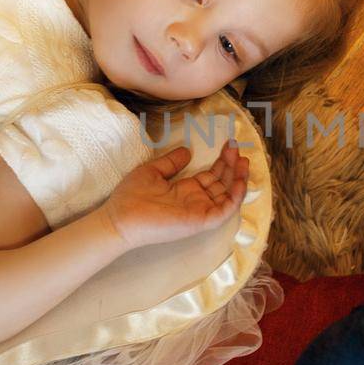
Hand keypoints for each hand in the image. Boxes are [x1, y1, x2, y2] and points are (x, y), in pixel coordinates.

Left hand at [98, 140, 248, 249]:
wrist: (120, 217)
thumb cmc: (131, 196)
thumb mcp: (153, 171)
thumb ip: (171, 162)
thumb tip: (188, 151)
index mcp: (186, 189)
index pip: (212, 175)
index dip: (223, 161)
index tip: (229, 144)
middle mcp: (196, 200)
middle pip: (222, 182)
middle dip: (232, 165)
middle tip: (237, 148)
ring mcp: (200, 211)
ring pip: (227, 196)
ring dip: (238, 179)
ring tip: (243, 160)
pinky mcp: (200, 221)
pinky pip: (224, 210)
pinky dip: (235, 197)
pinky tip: (239, 180)